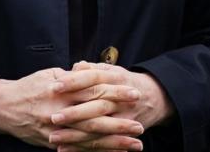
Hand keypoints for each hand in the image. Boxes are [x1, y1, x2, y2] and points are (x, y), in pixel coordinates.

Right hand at [0, 68, 142, 147]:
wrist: (0, 107)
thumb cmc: (29, 87)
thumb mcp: (51, 74)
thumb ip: (75, 76)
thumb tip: (97, 70)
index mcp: (63, 90)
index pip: (95, 90)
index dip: (116, 92)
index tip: (136, 94)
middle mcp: (59, 112)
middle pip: (94, 118)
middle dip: (119, 124)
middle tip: (140, 126)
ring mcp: (54, 130)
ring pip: (87, 138)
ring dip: (112, 143)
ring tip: (134, 145)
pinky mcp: (50, 142)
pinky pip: (75, 149)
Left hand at [48, 63, 173, 151]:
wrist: (155, 98)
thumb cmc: (125, 83)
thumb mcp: (113, 71)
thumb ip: (93, 69)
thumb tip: (75, 66)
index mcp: (117, 77)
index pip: (95, 77)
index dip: (75, 81)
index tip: (55, 86)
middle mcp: (123, 97)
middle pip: (98, 104)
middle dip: (75, 112)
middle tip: (53, 117)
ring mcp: (126, 115)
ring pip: (100, 126)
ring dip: (76, 134)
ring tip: (54, 137)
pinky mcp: (125, 132)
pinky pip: (103, 142)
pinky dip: (84, 148)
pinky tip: (65, 149)